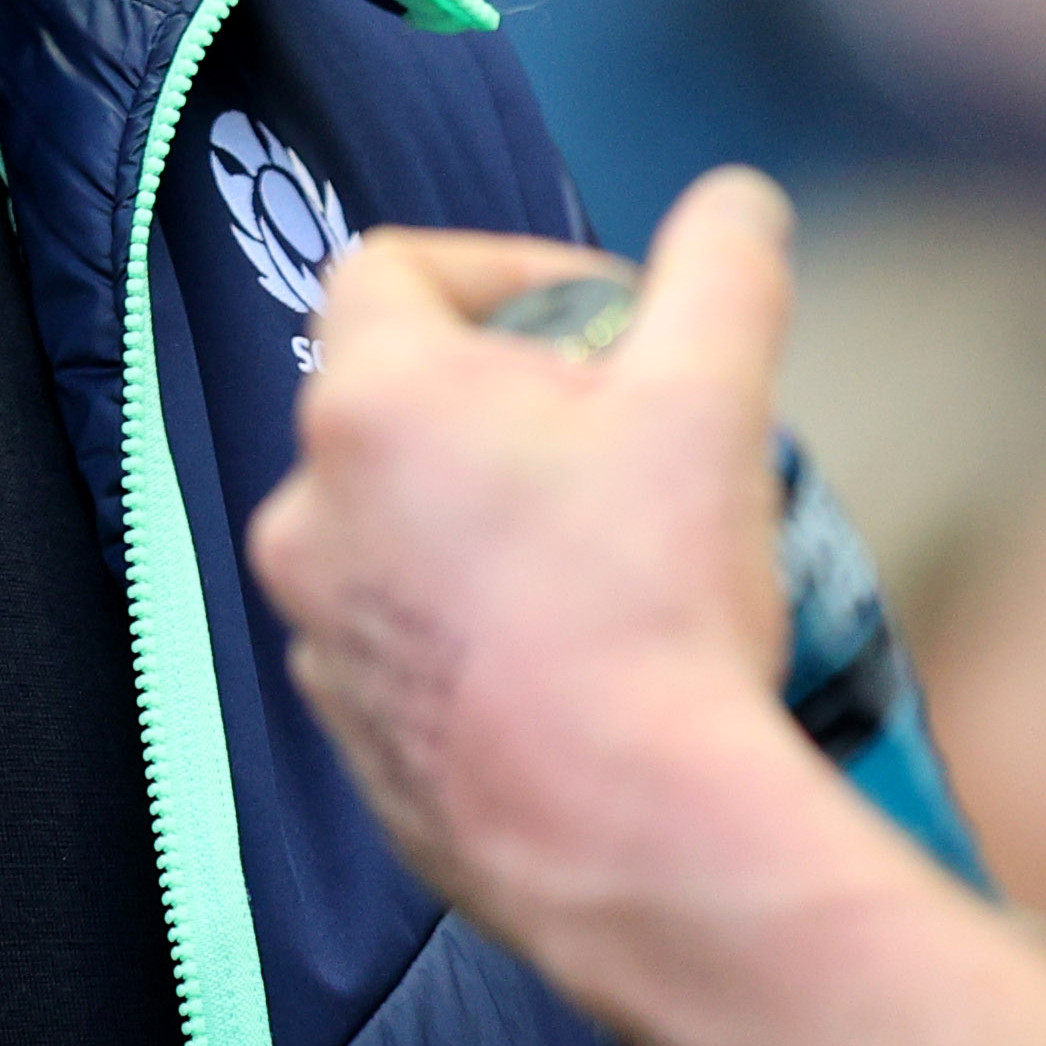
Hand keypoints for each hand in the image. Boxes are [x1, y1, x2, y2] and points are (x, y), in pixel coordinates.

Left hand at [244, 168, 811, 957]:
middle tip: (629, 442)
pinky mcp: (351, 735)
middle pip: (401, 398)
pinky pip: (405, 637)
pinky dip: (475, 622)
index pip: (391, 267)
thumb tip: (738, 204)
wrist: (632, 840)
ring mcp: (320, 636)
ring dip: (489, 513)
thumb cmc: (655, 609)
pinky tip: (579, 656)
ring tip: (613, 554)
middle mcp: (307, 515)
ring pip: (399, 524)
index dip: (505, 268)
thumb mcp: (713, 399)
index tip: (601, 318)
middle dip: (513, 400)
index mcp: (371, 408)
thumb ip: (724, 269)